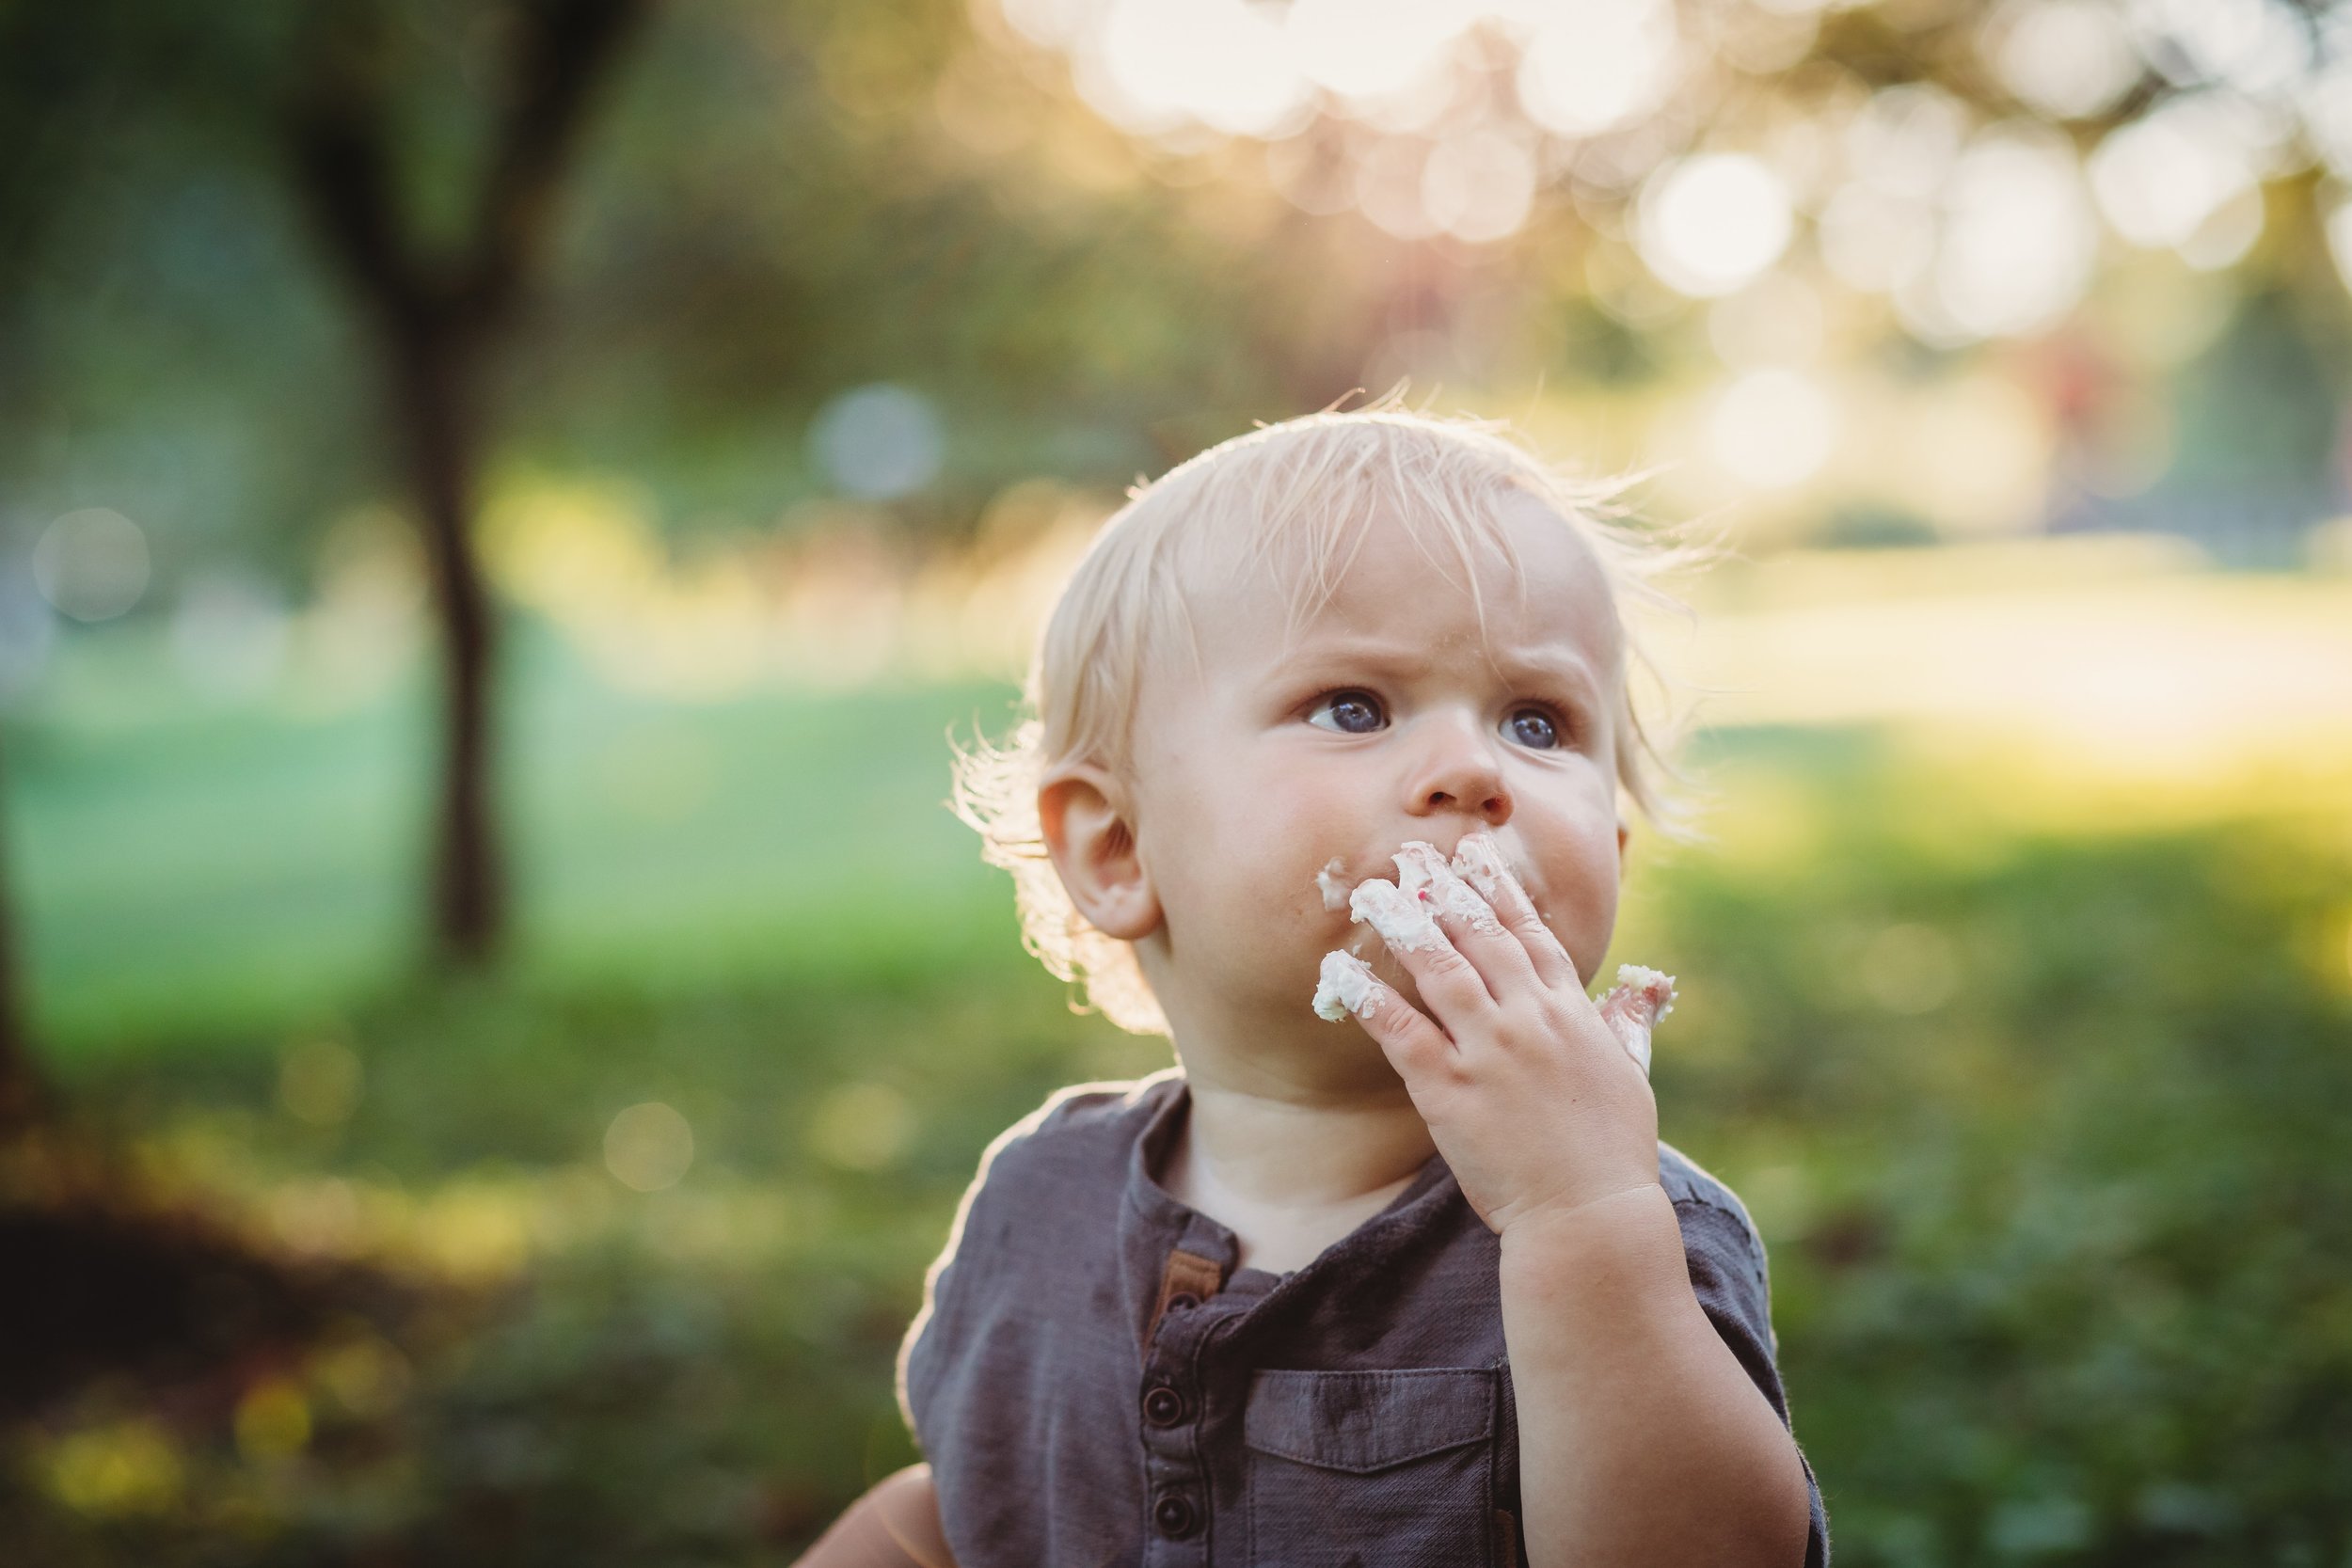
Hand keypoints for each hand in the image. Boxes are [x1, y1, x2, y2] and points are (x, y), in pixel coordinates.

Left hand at [1320, 835, 1660, 1235]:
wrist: (1591, 1218)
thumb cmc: (1613, 1153)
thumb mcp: (1633, 1075)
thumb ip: (1630, 1022)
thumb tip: (1649, 985)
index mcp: (1570, 1012)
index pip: (1529, 932)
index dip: (1496, 887)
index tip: (1471, 851)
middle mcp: (1529, 1020)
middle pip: (1479, 936)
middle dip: (1442, 888)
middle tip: (1410, 852)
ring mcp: (1489, 1053)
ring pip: (1440, 969)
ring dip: (1403, 925)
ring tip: (1372, 891)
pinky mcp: (1451, 1091)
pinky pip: (1401, 1031)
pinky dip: (1370, 997)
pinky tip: (1340, 970)